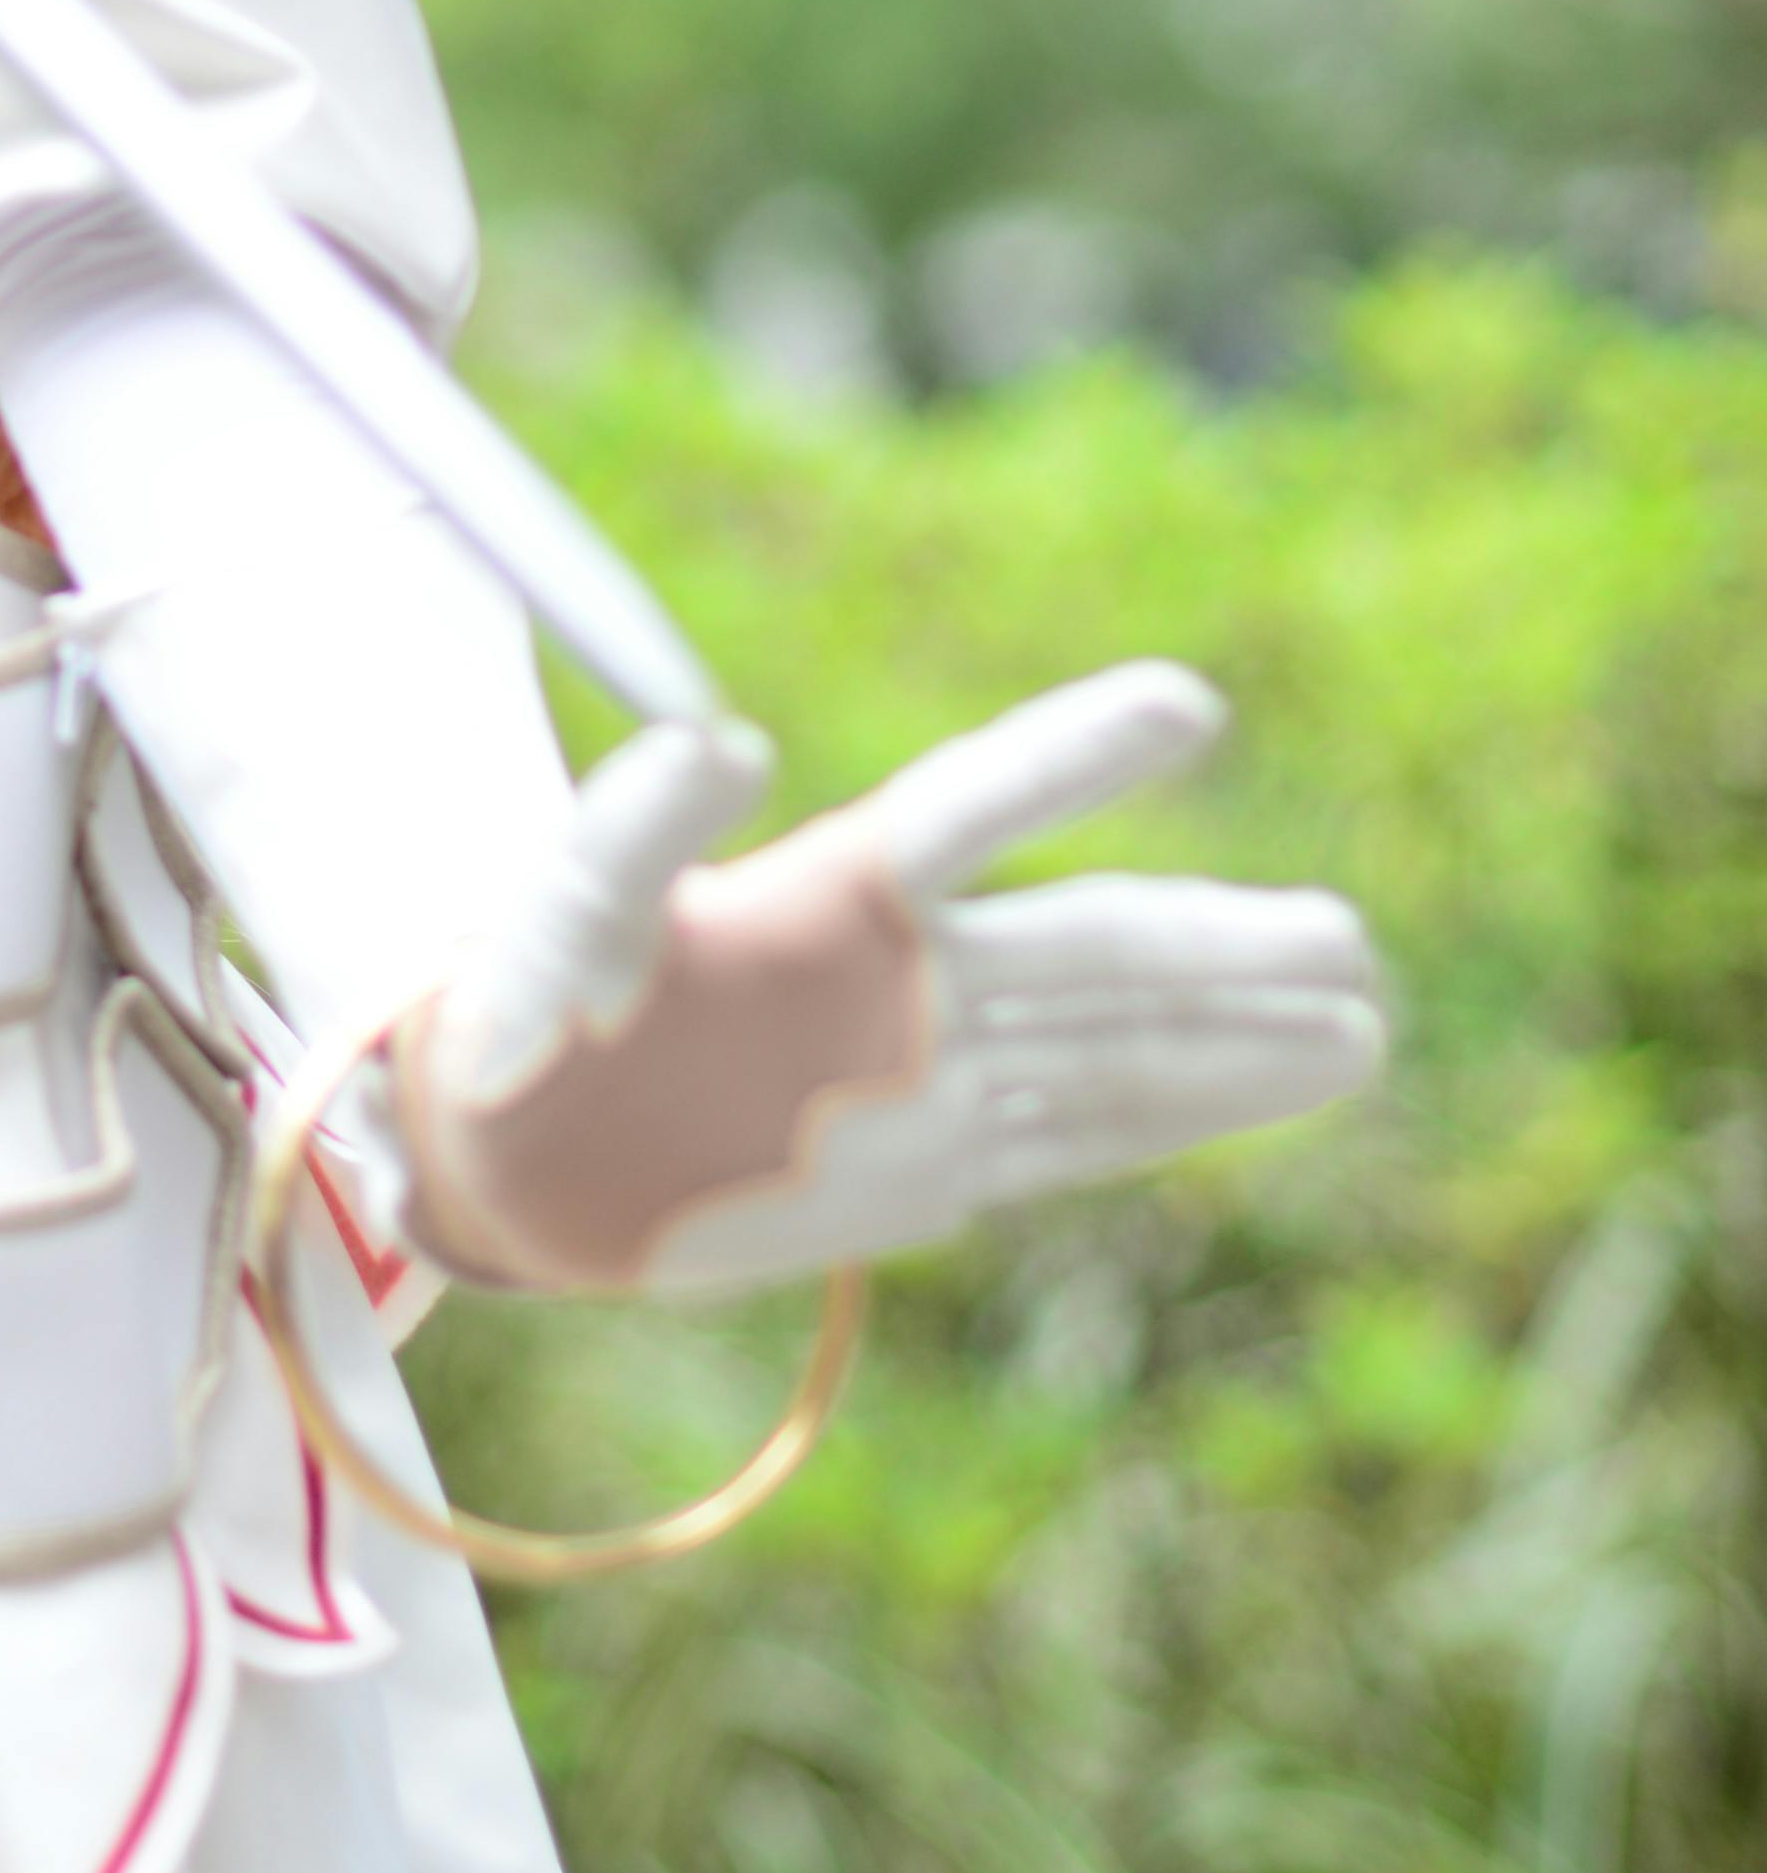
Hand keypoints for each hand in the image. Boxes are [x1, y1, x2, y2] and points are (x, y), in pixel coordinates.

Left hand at [391, 665, 1383, 1296]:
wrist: (510, 1138)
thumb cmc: (524, 1004)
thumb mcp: (560, 916)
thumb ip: (636, 828)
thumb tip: (723, 738)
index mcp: (826, 893)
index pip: (971, 810)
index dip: (1071, 762)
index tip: (1189, 708)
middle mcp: (902, 975)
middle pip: (1088, 948)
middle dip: (1217, 944)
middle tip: (1348, 933)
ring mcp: (929, 1071)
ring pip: (1116, 1045)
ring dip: (1236, 1030)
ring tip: (1362, 1008)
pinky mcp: (933, 1164)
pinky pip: (1088, 1132)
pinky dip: (1190, 1110)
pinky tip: (1287, 1081)